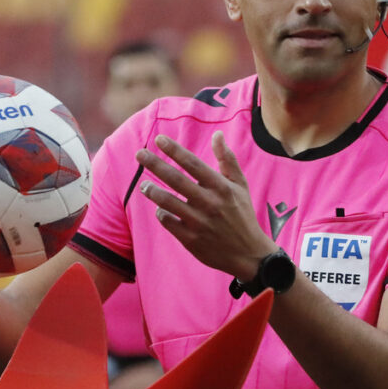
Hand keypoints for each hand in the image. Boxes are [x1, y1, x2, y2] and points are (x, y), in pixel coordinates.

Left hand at [135, 131, 275, 279]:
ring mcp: (199, 222)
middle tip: (139, 154)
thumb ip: (228, 159)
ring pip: (167, 202)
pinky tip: (161, 209)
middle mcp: (209, 203)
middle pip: (176, 179)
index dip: (174, 150)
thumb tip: (217, 134)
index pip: (193, 163)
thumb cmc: (242, 215)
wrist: (248, 254)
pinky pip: (168, 222)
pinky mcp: (191, 239)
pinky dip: (161, 213)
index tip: (158, 139)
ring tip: (144, 185)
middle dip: (155, 164)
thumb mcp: (240, 185)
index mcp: (221, 187)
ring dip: (152, 191)